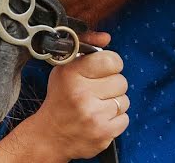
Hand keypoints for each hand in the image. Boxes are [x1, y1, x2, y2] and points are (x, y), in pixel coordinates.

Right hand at [31, 32, 128, 160]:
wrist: (49, 136)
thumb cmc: (60, 98)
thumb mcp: (65, 68)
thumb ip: (86, 47)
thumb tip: (106, 37)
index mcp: (72, 74)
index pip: (111, 60)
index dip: (110, 65)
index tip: (103, 70)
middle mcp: (82, 94)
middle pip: (121, 81)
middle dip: (111, 86)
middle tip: (97, 92)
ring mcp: (94, 115)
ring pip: (124, 101)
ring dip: (114, 103)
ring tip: (97, 106)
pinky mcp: (103, 133)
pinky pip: (125, 119)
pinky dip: (115, 120)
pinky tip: (100, 119)